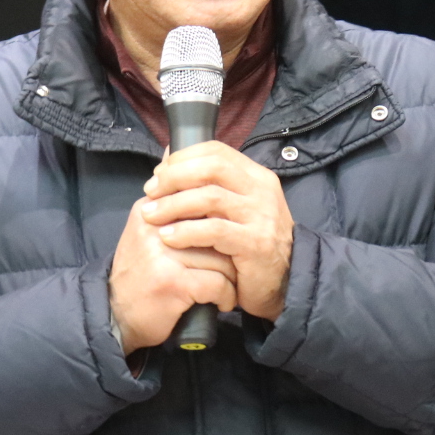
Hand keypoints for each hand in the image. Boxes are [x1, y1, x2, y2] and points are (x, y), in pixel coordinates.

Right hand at [108, 195, 238, 353]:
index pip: (201, 199)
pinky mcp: (173, 282)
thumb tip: (218, 197)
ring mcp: (162, 254)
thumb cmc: (141, 275)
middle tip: (233, 268)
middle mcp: (154, 225)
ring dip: (231, 278)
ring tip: (226, 288)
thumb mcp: (150, 235)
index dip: (221, 224)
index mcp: (150, 208)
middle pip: (217, 228)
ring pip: (222, 258)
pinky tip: (221, 303)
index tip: (224, 243)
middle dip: (231, 252)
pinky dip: (226, 297)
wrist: (115, 316)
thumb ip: (175, 213)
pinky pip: (218, 283)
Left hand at [140, 141, 293, 321]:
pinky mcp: (256, 243)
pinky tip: (168, 237)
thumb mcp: (234, 209)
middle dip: (174, 177)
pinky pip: (214, 231)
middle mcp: (262, 190)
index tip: (158, 175)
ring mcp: (262, 216)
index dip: (182, 158)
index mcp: (256, 176)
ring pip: (210, 197)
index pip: (216, 151)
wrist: (283, 284)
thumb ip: (207, 186)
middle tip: (151, 192)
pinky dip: (186, 231)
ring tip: (151, 216)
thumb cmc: (249, 244)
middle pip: (211, 167)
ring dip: (173, 204)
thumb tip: (168, 156)